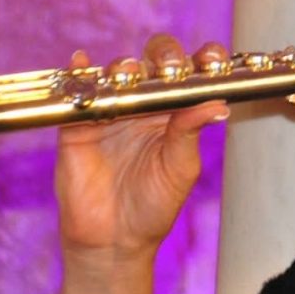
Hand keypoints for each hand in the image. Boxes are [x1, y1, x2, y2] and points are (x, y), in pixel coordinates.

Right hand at [55, 34, 230, 263]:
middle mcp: (144, 105)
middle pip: (153, 63)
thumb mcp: (180, 167)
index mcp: (175, 112)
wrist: (114, 239)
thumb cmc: (154, 204)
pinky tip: (80, 62)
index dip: (202, 59)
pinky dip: (77, 74)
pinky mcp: (78, 125)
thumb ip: (191, 131)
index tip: (212, 59)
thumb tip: (218, 103)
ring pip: (116, 73)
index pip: (190, 74)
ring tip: (129, 75)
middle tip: (170, 67)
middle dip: (164, 54)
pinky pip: (76, 93)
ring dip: (124, 66)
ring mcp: (111, 112)